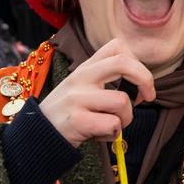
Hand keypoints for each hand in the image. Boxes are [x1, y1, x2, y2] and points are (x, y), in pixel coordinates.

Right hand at [39, 38, 156, 146]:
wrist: (36, 137)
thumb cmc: (67, 113)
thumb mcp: (80, 87)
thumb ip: (103, 79)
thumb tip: (140, 84)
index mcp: (85, 68)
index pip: (118, 46)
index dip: (137, 63)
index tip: (140, 83)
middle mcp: (81, 78)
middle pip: (123, 63)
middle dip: (145, 80)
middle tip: (148, 97)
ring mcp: (77, 98)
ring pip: (122, 101)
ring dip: (126, 119)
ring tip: (112, 125)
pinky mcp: (76, 120)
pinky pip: (113, 125)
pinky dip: (113, 134)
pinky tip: (100, 136)